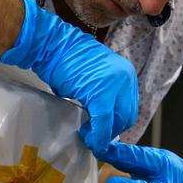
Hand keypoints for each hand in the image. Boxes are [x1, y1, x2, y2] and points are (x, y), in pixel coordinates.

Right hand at [0, 0, 138, 155]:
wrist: (53, 45)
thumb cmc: (67, 59)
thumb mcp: (94, 76)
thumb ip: (104, 94)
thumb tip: (103, 118)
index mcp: (126, 73)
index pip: (129, 107)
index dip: (116, 124)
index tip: (103, 132)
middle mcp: (125, 78)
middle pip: (126, 117)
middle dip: (110, 131)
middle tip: (94, 136)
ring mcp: (115, 85)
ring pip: (116, 121)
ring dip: (103, 133)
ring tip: (88, 134)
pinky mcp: (100, 93)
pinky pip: (102, 121)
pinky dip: (96, 134)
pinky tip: (86, 134)